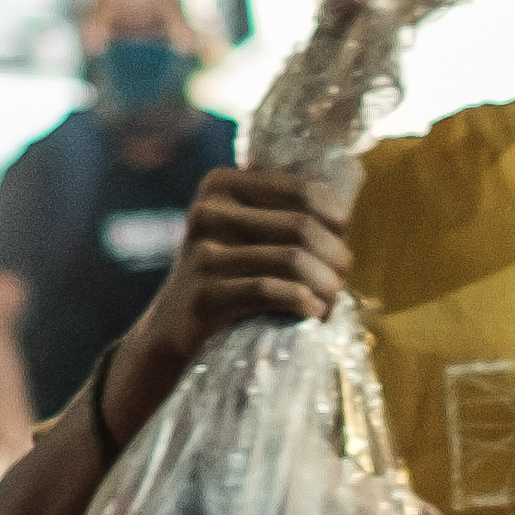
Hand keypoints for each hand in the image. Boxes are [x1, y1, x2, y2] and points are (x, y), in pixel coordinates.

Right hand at [92, 165, 349, 438]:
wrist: (170, 330)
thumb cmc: (228, 278)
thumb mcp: (246, 234)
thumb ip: (283, 213)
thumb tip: (344, 214)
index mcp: (221, 184)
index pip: (304, 191)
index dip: (337, 221)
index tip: (341, 245)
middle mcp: (208, 210)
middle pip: (303, 227)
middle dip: (335, 258)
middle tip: (341, 283)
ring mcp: (201, 252)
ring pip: (292, 259)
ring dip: (326, 286)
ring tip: (330, 302)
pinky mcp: (203, 293)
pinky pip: (269, 291)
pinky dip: (302, 302)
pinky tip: (313, 313)